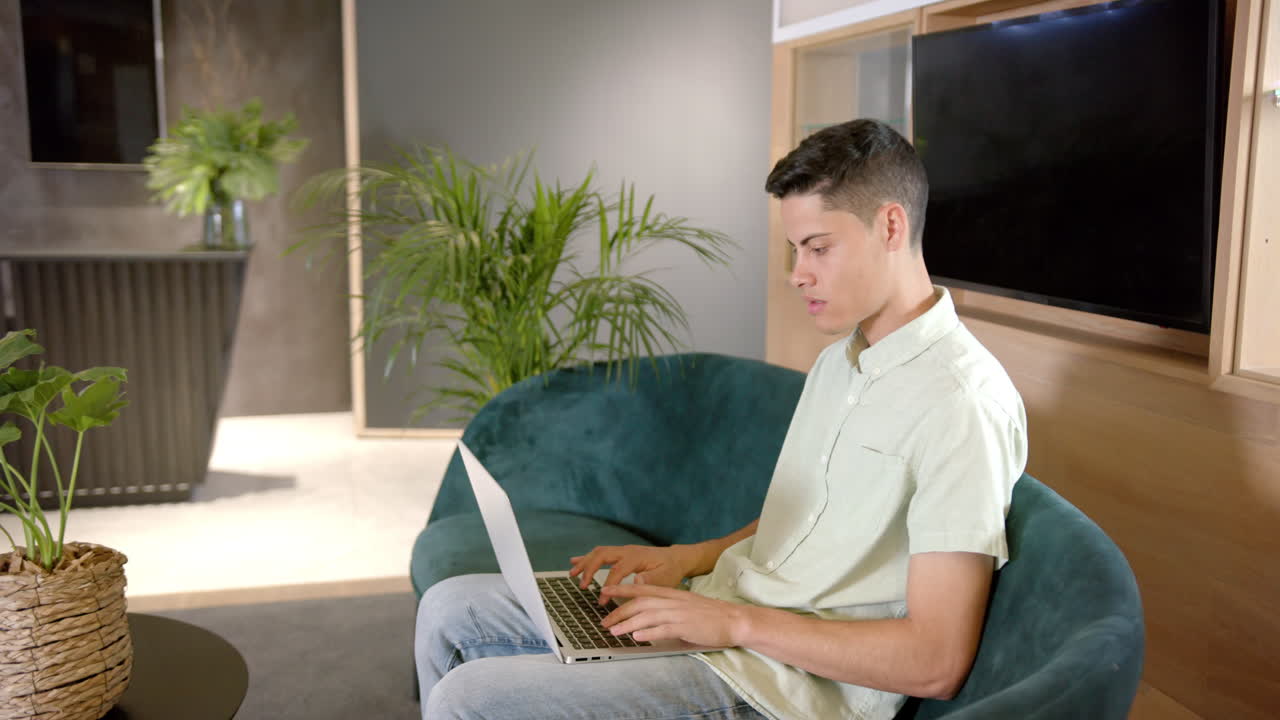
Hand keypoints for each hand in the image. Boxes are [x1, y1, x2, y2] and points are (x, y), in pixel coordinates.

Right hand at [568, 544, 698, 599]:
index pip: (616, 571)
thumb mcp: (665, 577)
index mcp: (636, 557)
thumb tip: (636, 581)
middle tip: (582, 586)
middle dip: (589, 570)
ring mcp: (623, 550)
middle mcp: (627, 551)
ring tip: (572, 574)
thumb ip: (651, 580)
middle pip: (602, 555)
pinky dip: (587, 557)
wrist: (676, 558)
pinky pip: (601, 553)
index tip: (602, 602)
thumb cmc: (670, 570)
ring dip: (584, 562)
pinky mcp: (621, 553)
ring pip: (599, 552)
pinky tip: (575, 561)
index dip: (608, 587)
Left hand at [600, 584, 750, 646]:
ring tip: (613, 631)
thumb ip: (667, 607)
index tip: (605, 590)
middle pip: (639, 603)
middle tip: (603, 622)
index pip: (641, 588)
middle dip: (618, 611)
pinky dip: (648, 632)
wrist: (733, 619)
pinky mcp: (686, 626)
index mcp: (672, 594)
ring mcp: (679, 613)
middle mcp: (672, 601)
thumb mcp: (685, 605)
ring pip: (647, 615)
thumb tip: (647, 615)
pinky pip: (663, 629)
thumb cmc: (710, 615)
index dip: (622, 588)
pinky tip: (636, 637)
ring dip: (627, 623)